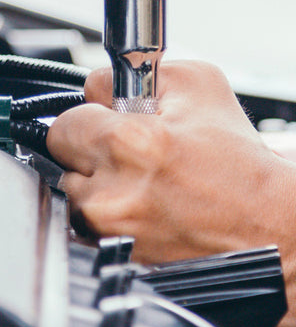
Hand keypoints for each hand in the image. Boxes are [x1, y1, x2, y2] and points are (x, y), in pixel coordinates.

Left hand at [47, 60, 295, 326]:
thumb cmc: (237, 163)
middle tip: (124, 149)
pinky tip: (139, 205)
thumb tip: (96, 84)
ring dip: (94, 179)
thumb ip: (133, 73)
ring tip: (137, 180)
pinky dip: (103, 210)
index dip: (91, 113)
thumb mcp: (196, 84)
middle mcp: (111, 191)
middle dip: (86, 144)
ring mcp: (109, 228)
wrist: (268, 230)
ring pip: (70, 187)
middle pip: (59, 153)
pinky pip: (83, 220)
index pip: (66, 117)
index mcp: (130, 144)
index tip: (112, 118)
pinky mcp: (111, 253)